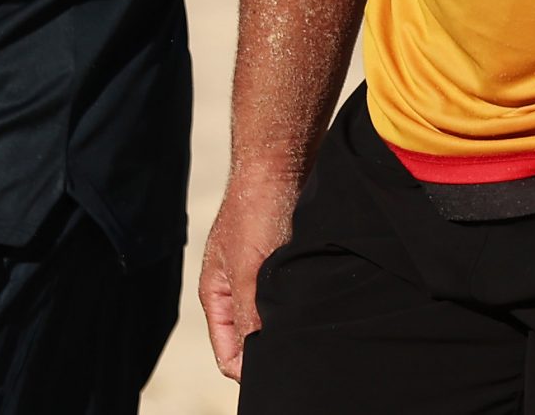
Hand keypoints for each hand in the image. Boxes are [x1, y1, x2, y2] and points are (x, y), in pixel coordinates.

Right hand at [199, 170, 298, 381]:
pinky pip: (292, 300)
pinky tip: (318, 304)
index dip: (250, 370)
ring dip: (289, 326)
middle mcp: (237, 291)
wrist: (280, 163)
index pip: (228, 355)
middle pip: (251, 342)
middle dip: (271, 349)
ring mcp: (261, 278)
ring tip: (310, 325)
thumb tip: (254, 362)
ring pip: (275, 321)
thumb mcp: (249, 269)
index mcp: (216, 295)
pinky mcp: (285, 265)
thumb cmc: (256, 210)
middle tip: (299, 350)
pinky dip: (302, 306)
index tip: (279, 371)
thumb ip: (248, 315)